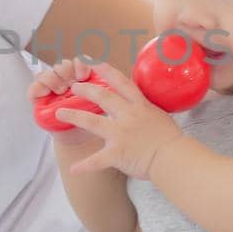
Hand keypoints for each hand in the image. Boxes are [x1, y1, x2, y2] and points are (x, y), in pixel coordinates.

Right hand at [29, 56, 100, 148]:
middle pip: (62, 65)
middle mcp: (64, 80)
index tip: (85, 74)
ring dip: (54, 78)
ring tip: (61, 90)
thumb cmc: (91, 119)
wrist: (81, 137)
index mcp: (80, 76)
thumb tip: (109, 79)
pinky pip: (33, 88)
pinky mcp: (38, 99)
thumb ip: (101, 90)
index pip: (78, 61)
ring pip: (48, 73)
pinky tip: (46, 93)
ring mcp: (50, 88)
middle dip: (67, 70)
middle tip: (72, 83)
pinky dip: (39, 88)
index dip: (80, 64)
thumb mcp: (99, 101)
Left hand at [55, 61, 182, 180]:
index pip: (121, 82)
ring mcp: (121, 134)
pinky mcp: (117, 153)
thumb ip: (144, 109)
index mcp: (139, 106)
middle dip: (85, 89)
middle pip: (103, 97)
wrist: (173, 157)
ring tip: (59, 114)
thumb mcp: (158, 115)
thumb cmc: (170, 139)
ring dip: (74, 116)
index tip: (94, 63)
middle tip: (73, 86)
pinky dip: (84, 165)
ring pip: (92, 122)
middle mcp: (128, 116)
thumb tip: (137, 104)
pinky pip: (97, 160)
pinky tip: (73, 168)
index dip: (106, 71)